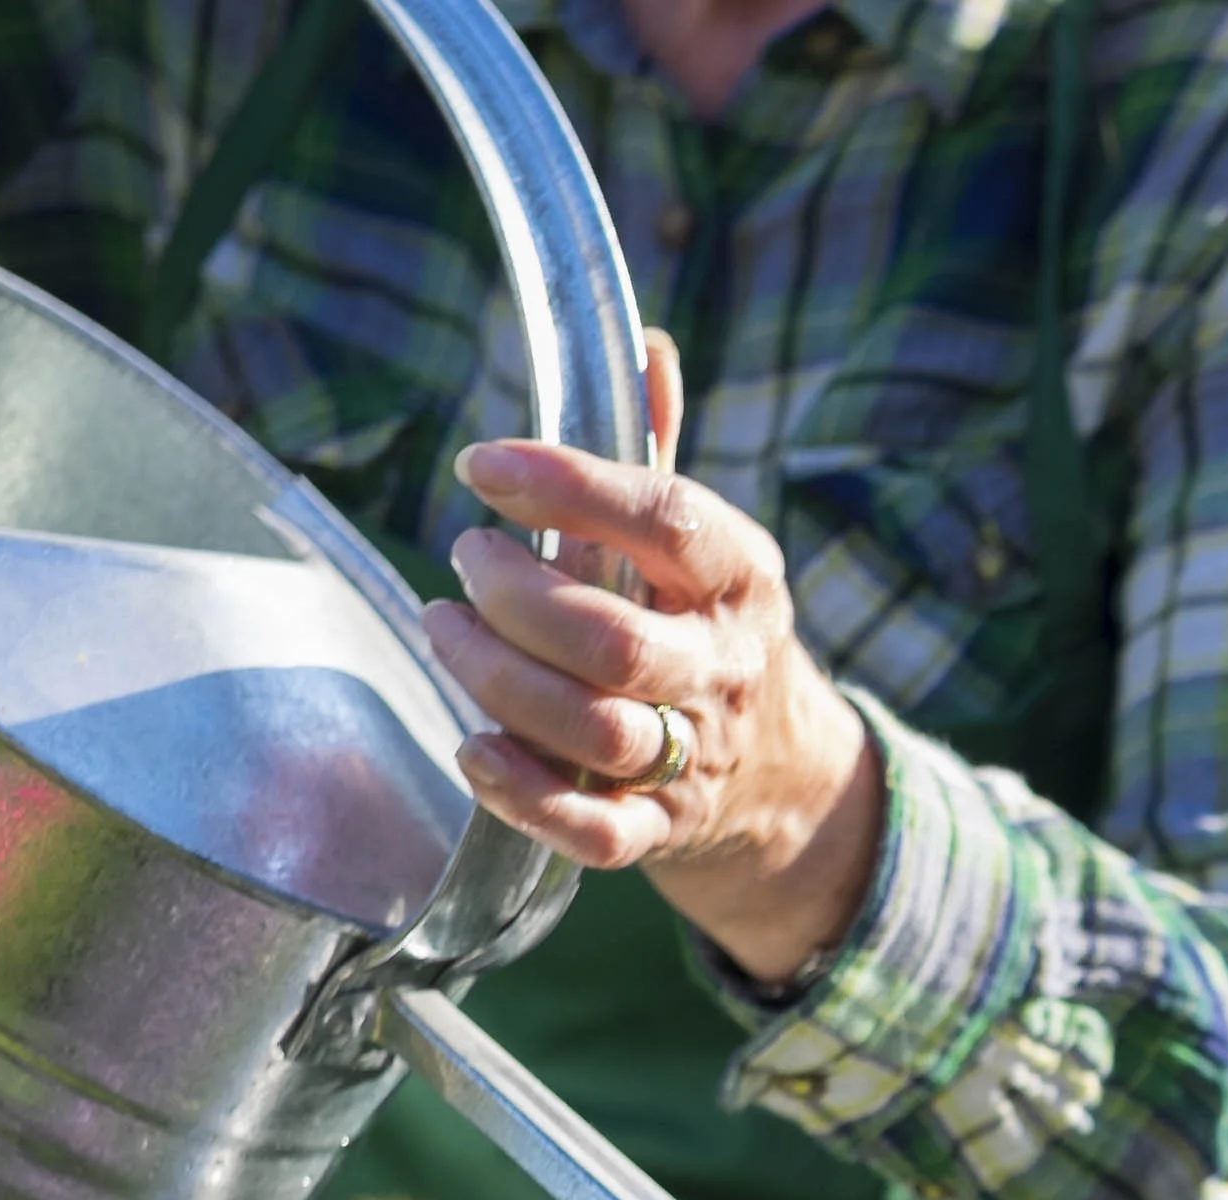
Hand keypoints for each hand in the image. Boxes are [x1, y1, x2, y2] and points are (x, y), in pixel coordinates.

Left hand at [425, 333, 885, 985]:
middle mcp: (723, 668)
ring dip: (497, 680)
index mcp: (739, 577)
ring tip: (445, 627)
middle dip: (515, 598)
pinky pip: (594, 830)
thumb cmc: (705, 627)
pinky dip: (523, 795)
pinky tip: (471, 748)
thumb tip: (643, 342)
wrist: (782, 775)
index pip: (666, 521)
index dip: (570, 488)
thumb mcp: (703, 539)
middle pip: (614, 642)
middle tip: (465, 559)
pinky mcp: (661, 828)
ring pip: (593, 730)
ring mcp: (696, 756)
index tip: (483, 466)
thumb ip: (658, 449)